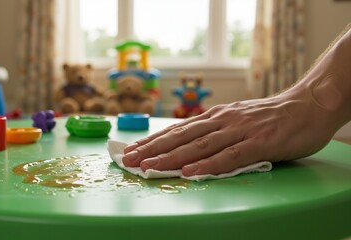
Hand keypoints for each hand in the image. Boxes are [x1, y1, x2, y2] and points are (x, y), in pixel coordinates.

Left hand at [122, 90, 338, 176]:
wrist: (307, 106)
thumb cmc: (270, 117)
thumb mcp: (236, 119)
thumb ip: (215, 131)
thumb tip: (189, 144)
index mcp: (216, 116)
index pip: (178, 130)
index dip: (153, 141)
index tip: (132, 150)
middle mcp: (222, 121)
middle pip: (181, 137)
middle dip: (152, 149)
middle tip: (128, 160)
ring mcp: (240, 131)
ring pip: (199, 146)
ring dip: (172, 158)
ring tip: (149, 168)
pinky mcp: (259, 143)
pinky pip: (231, 156)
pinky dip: (209, 164)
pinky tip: (191, 172)